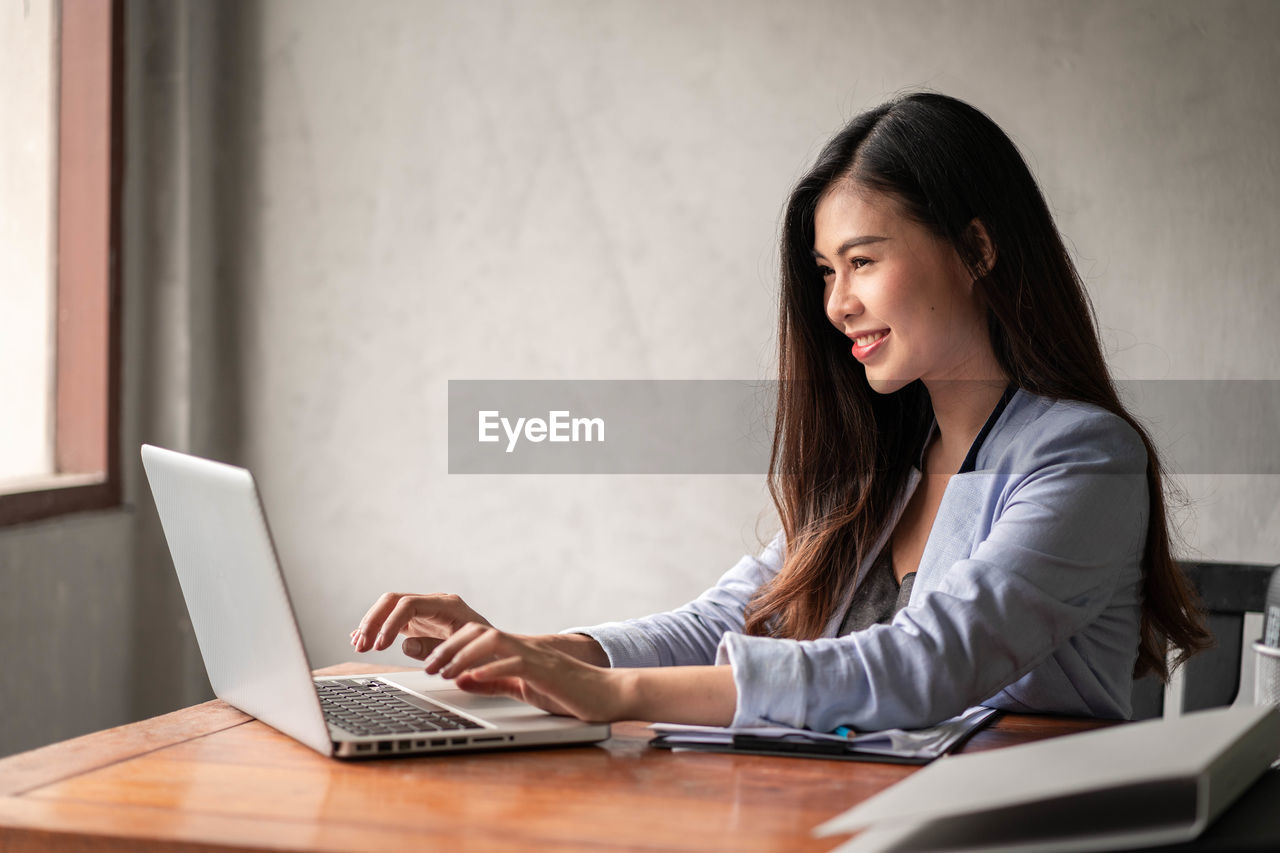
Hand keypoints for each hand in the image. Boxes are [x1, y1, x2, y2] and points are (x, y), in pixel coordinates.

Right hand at [351, 592, 492, 658]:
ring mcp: (425, 610)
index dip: (391, 622)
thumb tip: (407, 644)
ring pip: (389, 608)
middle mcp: (434, 603)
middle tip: (361, 644)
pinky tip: (362, 639)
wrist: (496, 649)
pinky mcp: (418, 621)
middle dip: (374, 621)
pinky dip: (377, 629)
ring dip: (371, 624)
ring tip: (358, 644)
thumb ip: (436, 649)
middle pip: (394, 600)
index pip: (409, 604)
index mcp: (448, 605)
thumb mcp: (464, 653)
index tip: (380, 645)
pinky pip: (392, 619)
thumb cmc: (485, 651)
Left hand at [426, 623, 629, 722]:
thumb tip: (462, 681)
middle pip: (479, 632)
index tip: (430, 664)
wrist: (608, 694)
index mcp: (517, 651)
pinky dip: (491, 670)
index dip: (450, 646)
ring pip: (493, 640)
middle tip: (428, 666)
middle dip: (448, 647)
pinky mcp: (548, 671)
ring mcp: (537, 657)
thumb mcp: (523, 688)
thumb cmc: (570, 693)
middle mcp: (525, 647)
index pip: (477, 635)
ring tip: (444, 670)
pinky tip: (472, 678)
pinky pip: (515, 663)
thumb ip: (495, 683)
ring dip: (463, 655)